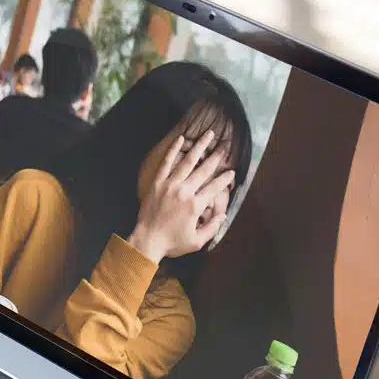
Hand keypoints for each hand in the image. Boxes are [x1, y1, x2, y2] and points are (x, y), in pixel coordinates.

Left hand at [128, 130, 234, 261]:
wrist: (147, 241)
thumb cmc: (172, 243)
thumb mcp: (197, 241)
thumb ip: (212, 228)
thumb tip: (223, 216)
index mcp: (196, 205)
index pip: (215, 187)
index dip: (225, 179)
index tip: (232, 171)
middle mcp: (184, 192)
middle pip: (204, 170)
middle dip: (217, 157)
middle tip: (225, 146)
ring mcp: (170, 185)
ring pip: (187, 162)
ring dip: (199, 147)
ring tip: (208, 135)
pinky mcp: (157, 183)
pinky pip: (166, 163)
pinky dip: (173, 150)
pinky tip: (180, 139)